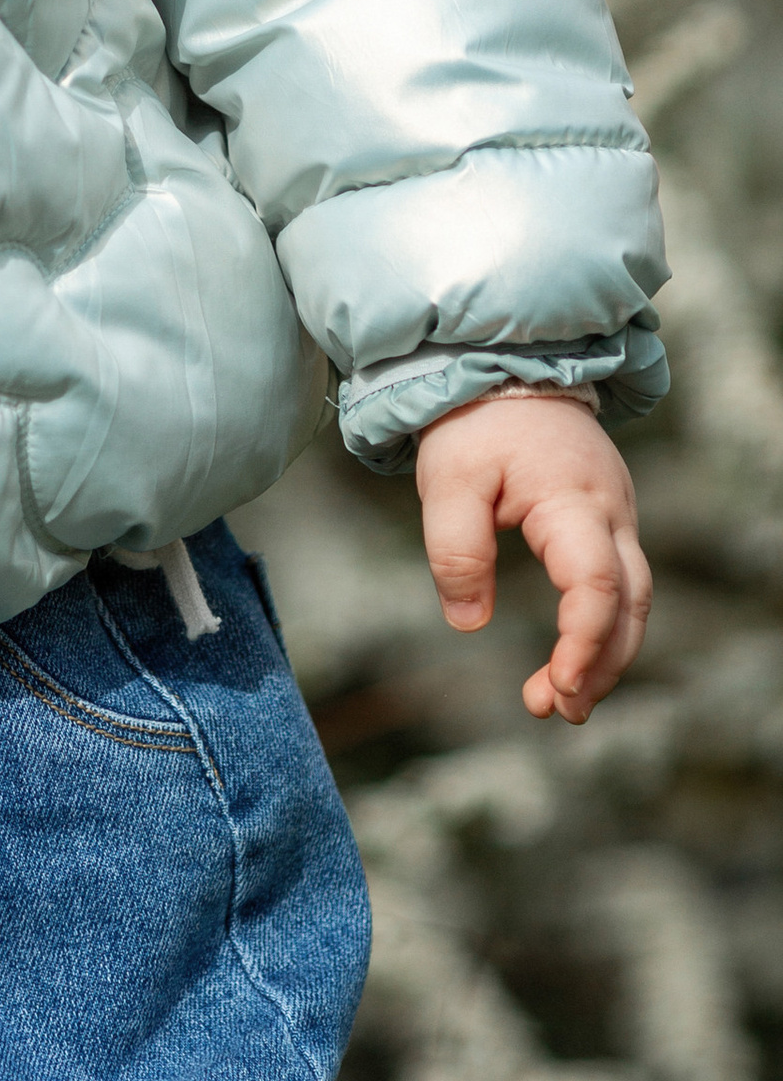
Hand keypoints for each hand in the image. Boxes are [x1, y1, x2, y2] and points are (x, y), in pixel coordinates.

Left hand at [415, 389, 650, 722]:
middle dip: (600, 665)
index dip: (583, 642)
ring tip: (560, 702)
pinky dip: (601, 627)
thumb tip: (469, 622)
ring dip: (604, 655)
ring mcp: (616, 517)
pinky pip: (618, 584)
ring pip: (633, 600)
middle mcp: (611, 513)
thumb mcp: (447, 480)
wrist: (505, 368)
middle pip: (631, 604)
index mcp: (574, 501)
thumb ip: (457, 550)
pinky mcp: (605, 522)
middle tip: (558, 712)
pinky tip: (572, 660)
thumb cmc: (474, 423)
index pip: (597, 585)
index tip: (555, 686)